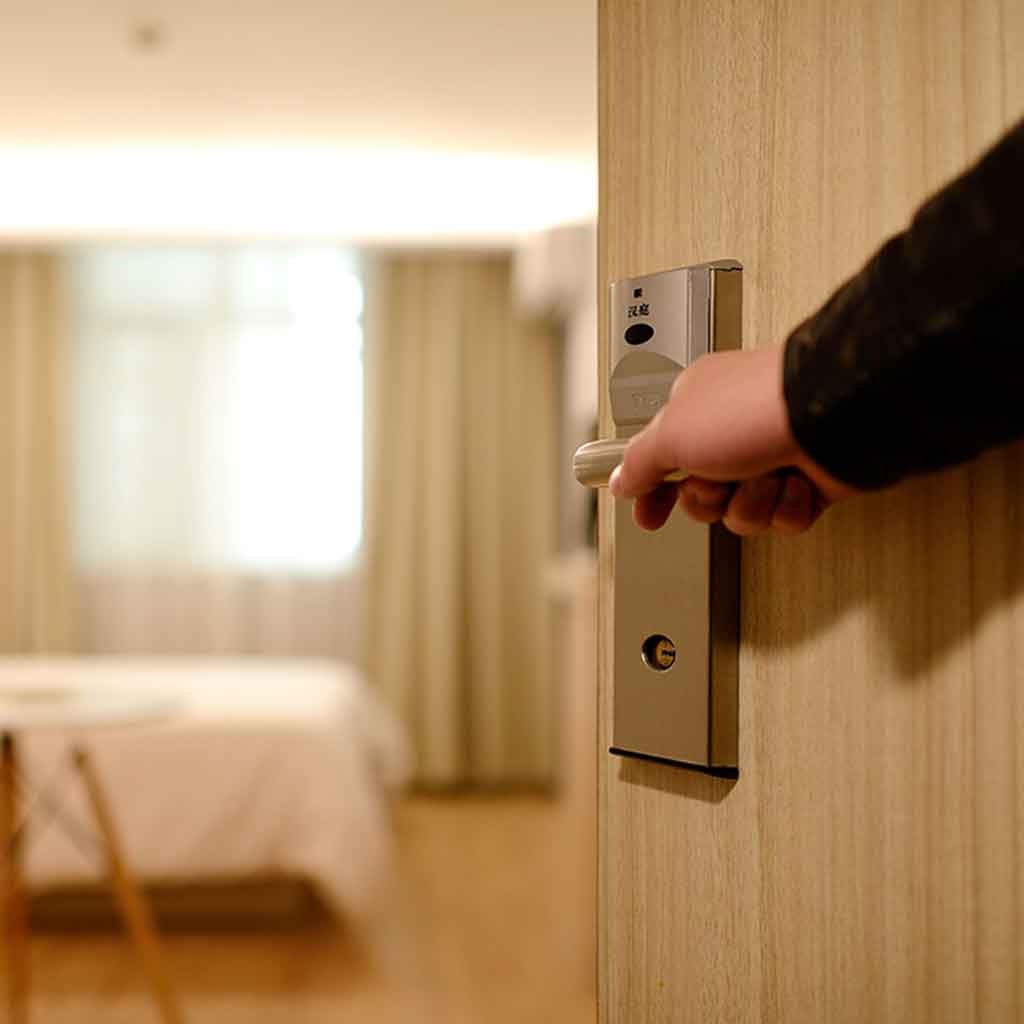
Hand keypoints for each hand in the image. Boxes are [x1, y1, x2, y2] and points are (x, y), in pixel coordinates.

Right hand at [608, 345, 856, 534]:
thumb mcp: (671, 434)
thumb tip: (619, 480)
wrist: (834, 415)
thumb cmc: (753, 409)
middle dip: (710, 499)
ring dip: (753, 502)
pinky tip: (796, 482)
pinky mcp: (808, 482)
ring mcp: (772, 456)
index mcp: (697, 409)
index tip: (647, 516)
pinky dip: (789, 506)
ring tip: (768, 473)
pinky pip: (784, 519)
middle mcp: (733, 432)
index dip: (651, 493)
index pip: (661, 460)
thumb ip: (638, 462)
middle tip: (719, 478)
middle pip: (701, 497)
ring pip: (743, 513)